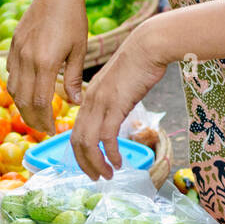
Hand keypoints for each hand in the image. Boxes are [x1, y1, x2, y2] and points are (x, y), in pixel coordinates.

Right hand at [6, 0, 91, 134]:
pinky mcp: (13, 43)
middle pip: (22, 100)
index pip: (39, 102)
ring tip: (35, 114)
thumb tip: (76, 102)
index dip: (44, 121)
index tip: (52, 131)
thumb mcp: (79, 49)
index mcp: (45, 63)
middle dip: (32, 118)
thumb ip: (75, 78)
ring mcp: (17, 50)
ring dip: (22, 104)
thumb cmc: (73, 17)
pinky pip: (10, 71)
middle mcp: (26, 58)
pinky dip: (17, 86)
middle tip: (43, 129)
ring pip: (12, 87)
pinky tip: (28, 90)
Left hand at [68, 21, 170, 179]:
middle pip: (76, 140)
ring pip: (88, 142)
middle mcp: (90, 102)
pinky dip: (111, 153)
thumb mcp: (120, 86)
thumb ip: (113, 101)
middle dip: (84, 163)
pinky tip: (119, 162)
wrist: (148, 46)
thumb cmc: (139, 64)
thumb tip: (116, 116)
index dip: (80, 152)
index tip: (91, 165)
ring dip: (96, 163)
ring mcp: (101, 103)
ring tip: (107, 175)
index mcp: (89, 98)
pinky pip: (107, 136)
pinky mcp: (115, 104)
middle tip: (96, 177)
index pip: (75, 131)